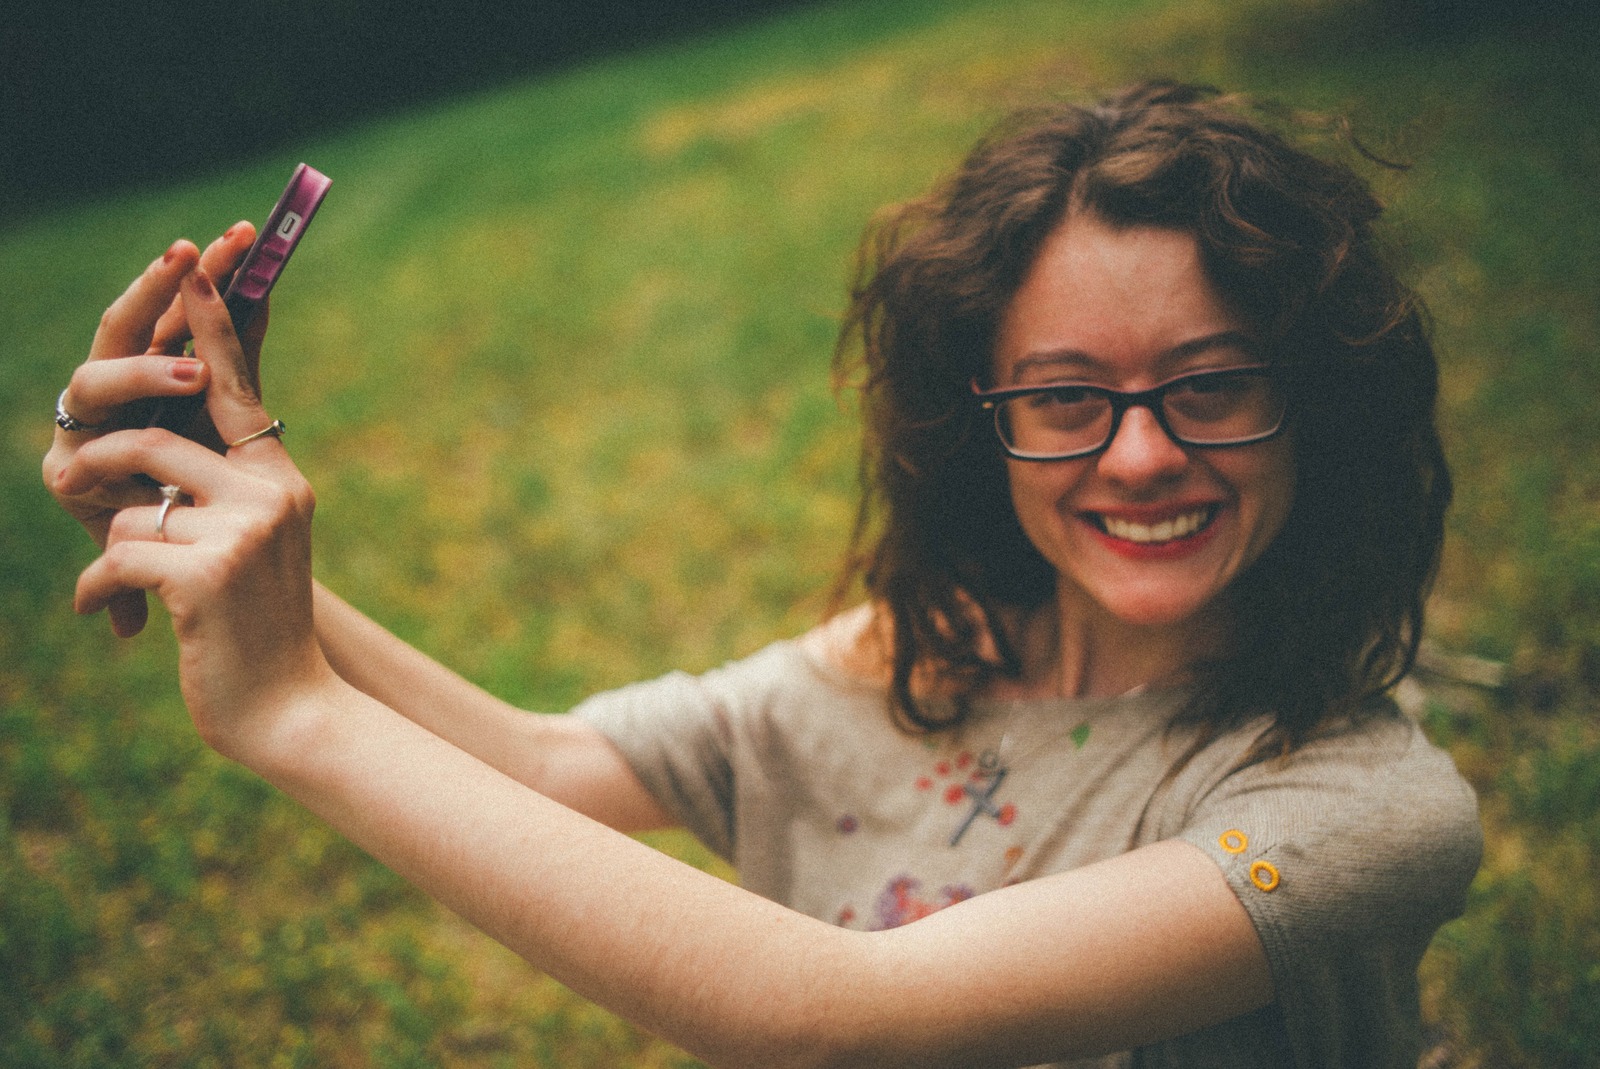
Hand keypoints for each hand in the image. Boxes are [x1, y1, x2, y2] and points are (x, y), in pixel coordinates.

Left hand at [54, 266, 327, 757]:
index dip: (205, 328)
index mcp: (277, 479)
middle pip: (157, 441)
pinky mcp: (204, 574)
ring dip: (112, 550)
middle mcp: (269, 493)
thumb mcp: (248, 548)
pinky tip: (112, 623)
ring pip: (129, 504)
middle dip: (103, 469)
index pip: (233, 388)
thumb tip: (159, 449)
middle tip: (69, 486)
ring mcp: (241, 532)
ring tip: (122, 592)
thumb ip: (216, 490)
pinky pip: (115, 555)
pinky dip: (96, 592)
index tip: (191, 266)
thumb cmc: (257, 628)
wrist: (289, 710)